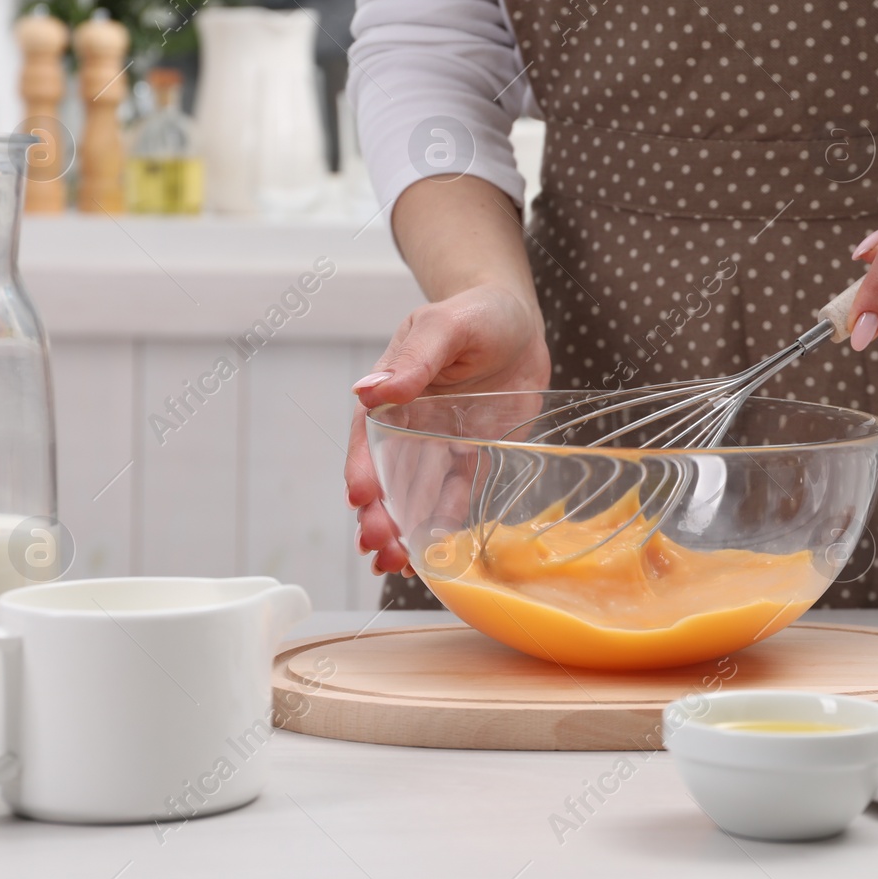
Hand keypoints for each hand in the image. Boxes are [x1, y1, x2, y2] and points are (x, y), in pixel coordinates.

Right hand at [345, 282, 549, 574]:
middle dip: (380, 514)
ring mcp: (441, 445)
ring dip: (404, 529)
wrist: (517, 323)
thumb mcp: (444, 325)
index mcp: (392, 395)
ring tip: (394, 564)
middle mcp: (410, 426)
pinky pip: (456, 495)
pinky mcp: (473, 458)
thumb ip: (415, 358)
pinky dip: (442, 524)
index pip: (369, 438)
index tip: (360, 498)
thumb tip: (371, 390)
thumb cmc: (475, 313)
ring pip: (417, 494)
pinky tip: (433, 554)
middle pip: (389, 476)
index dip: (362, 469)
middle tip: (378, 546)